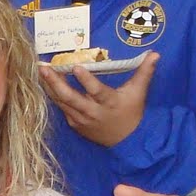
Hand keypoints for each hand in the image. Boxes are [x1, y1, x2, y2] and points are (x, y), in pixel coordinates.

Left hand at [39, 52, 157, 146]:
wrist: (126, 141)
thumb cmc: (132, 112)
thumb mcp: (138, 92)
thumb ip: (145, 72)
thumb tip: (155, 54)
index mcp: (109, 103)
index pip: (96, 91)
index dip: (86, 80)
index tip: (76, 67)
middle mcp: (93, 112)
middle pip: (72, 98)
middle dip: (56, 83)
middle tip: (44, 68)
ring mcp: (81, 120)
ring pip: (62, 102)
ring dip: (50, 87)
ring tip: (40, 71)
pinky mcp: (74, 124)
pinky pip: (61, 108)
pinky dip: (53, 96)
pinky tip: (45, 83)